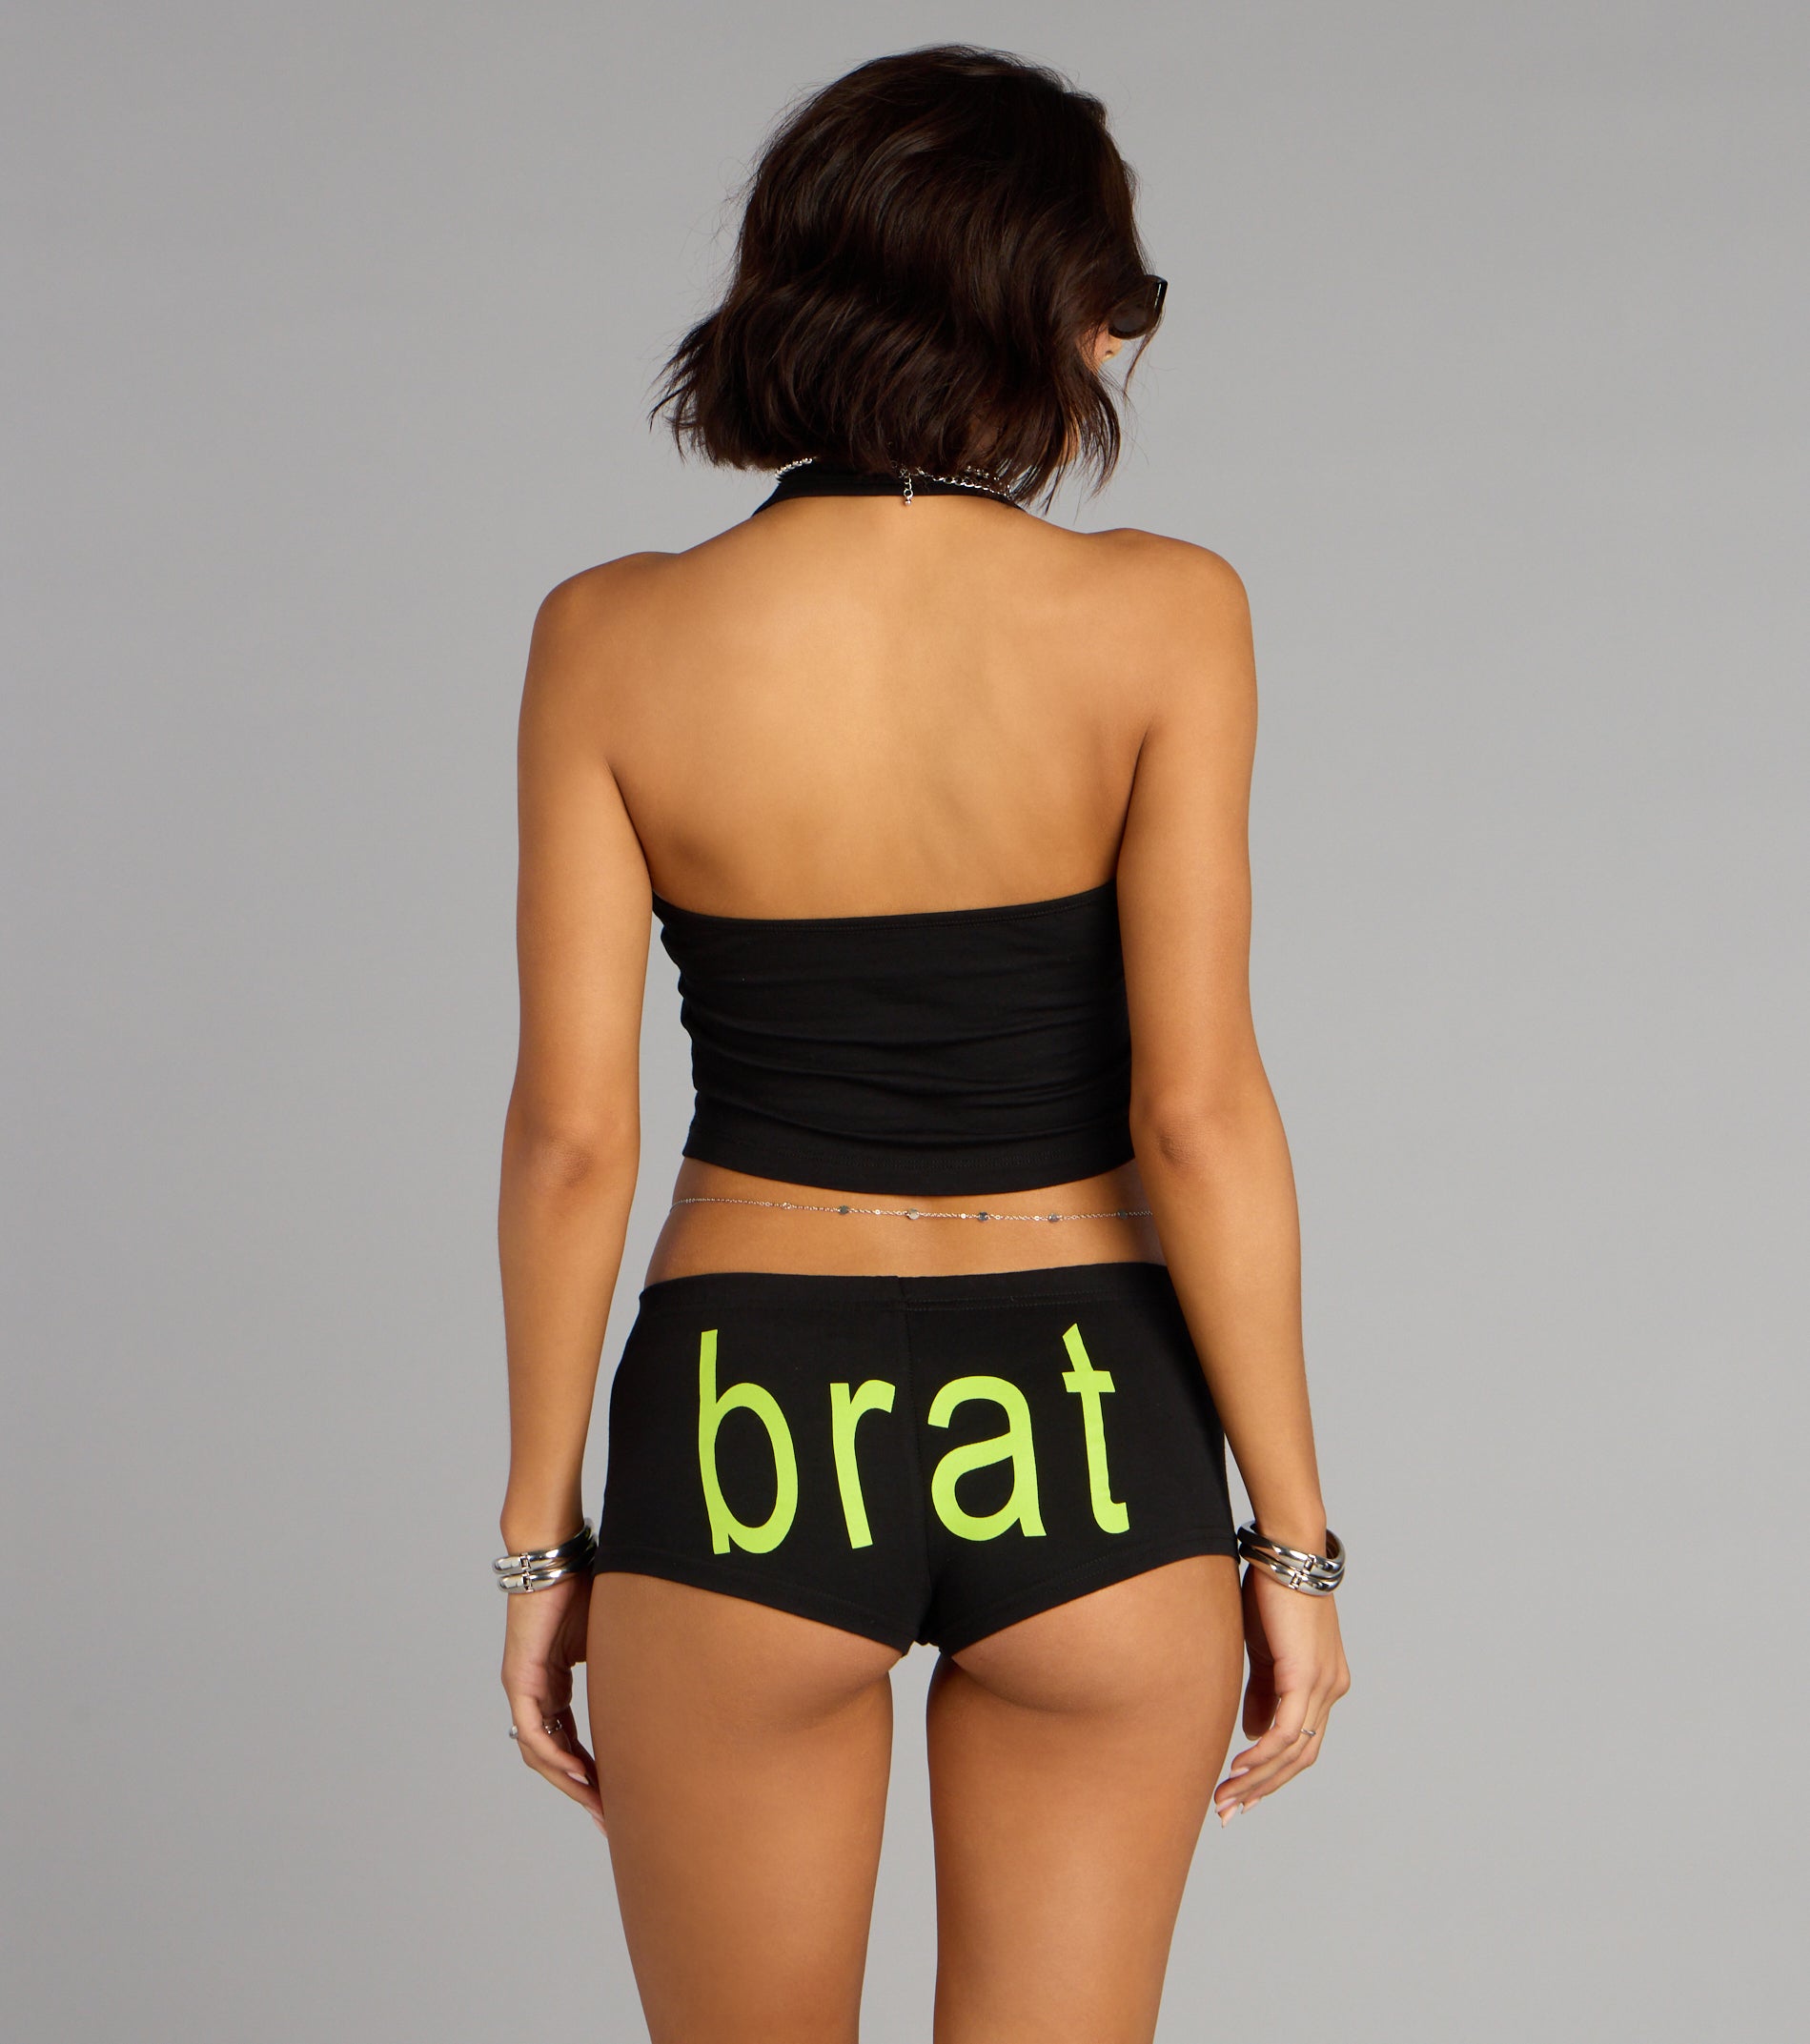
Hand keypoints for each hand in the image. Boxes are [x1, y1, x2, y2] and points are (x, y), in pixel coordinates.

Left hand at [500, 1573, 606, 1832]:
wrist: (556, 1555)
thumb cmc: (584, 1584)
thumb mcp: (610, 1638)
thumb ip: (623, 1666)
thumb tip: (662, 1682)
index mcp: (555, 1684)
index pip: (571, 1740)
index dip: (592, 1772)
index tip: (616, 1798)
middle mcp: (535, 1692)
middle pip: (554, 1756)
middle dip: (582, 1790)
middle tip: (608, 1819)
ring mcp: (525, 1688)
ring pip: (541, 1752)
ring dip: (569, 1781)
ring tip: (598, 1804)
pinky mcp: (520, 1680)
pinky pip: (534, 1731)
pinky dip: (555, 1756)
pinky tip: (579, 1773)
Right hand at [1213, 1566, 1349, 1822]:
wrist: (1286, 1553)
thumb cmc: (1271, 1593)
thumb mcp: (1263, 1650)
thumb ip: (1261, 1692)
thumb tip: (1252, 1734)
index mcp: (1324, 1683)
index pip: (1300, 1742)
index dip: (1271, 1772)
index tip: (1240, 1793)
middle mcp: (1330, 1689)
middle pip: (1301, 1757)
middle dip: (1263, 1788)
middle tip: (1228, 1810)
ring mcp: (1323, 1684)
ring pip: (1294, 1751)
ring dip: (1257, 1778)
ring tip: (1225, 1796)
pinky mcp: (1306, 1675)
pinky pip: (1286, 1730)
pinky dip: (1262, 1755)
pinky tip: (1238, 1767)